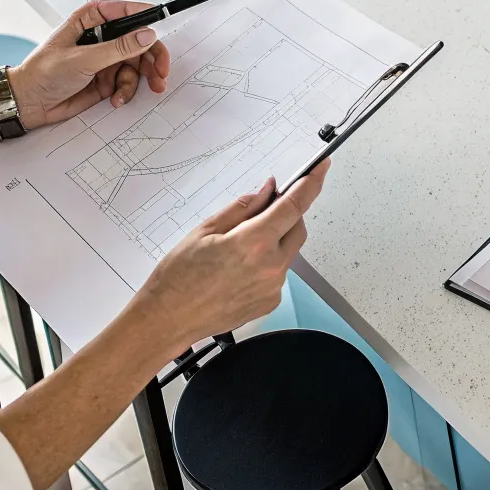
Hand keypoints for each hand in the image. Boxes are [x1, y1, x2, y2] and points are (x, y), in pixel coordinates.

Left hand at [9, 0, 173, 127]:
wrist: (28, 103)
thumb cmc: (43, 73)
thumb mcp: (83, 59)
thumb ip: (118, 48)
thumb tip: (146, 35)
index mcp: (90, 20)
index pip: (126, 12)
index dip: (146, 18)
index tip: (161, 28)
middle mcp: (101, 36)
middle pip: (139, 40)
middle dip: (152, 58)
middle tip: (161, 73)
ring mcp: (105, 58)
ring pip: (137, 63)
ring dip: (141, 79)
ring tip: (141, 90)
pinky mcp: (106, 77)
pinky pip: (128, 81)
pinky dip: (126, 91)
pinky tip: (116, 99)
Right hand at [128, 162, 328, 346]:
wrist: (168, 320)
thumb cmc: (178, 278)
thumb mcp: (205, 231)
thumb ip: (242, 209)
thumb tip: (267, 191)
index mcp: (254, 243)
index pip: (295, 205)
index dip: (311, 183)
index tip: (321, 169)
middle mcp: (270, 267)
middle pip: (297, 228)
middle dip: (287, 214)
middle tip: (263, 210)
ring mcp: (273, 288)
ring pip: (287, 251)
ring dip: (274, 240)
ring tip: (237, 249)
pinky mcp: (270, 302)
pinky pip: (278, 273)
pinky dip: (267, 263)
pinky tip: (238, 269)